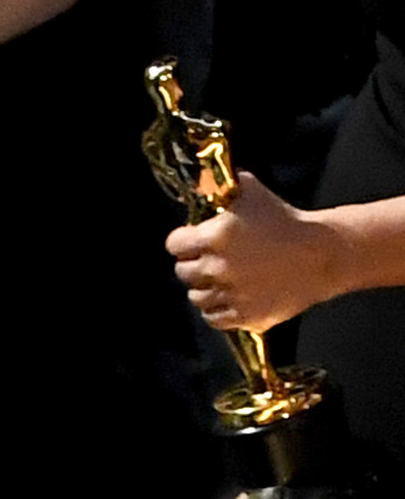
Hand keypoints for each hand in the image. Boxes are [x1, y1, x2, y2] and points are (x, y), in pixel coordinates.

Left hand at [165, 171, 339, 334]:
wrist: (324, 254)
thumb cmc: (286, 220)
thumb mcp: (251, 193)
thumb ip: (222, 188)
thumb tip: (202, 179)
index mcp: (213, 237)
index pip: (174, 245)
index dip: (183, 241)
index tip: (192, 241)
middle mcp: (217, 268)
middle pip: (182, 272)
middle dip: (192, 264)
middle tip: (207, 260)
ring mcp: (232, 295)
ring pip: (196, 297)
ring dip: (203, 288)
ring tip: (218, 281)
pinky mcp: (247, 316)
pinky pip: (214, 318)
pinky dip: (216, 310)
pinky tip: (225, 299)